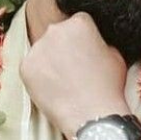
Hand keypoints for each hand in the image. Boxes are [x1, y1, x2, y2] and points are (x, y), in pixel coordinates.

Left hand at [20, 13, 129, 139]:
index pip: (78, 23)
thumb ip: (100, 42)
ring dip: (51, 62)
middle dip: (64, 48)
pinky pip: (32, 68)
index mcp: (79, 23)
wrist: (92, 116)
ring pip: (43, 51)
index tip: (86, 53)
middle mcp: (55, 30)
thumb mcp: (116, 56)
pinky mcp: (25, 67)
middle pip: (58, 35)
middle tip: (74, 69)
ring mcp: (37, 48)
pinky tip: (54, 90)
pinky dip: (40, 77)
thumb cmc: (108, 88)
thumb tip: (92, 44)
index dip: (84, 39)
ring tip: (65, 82)